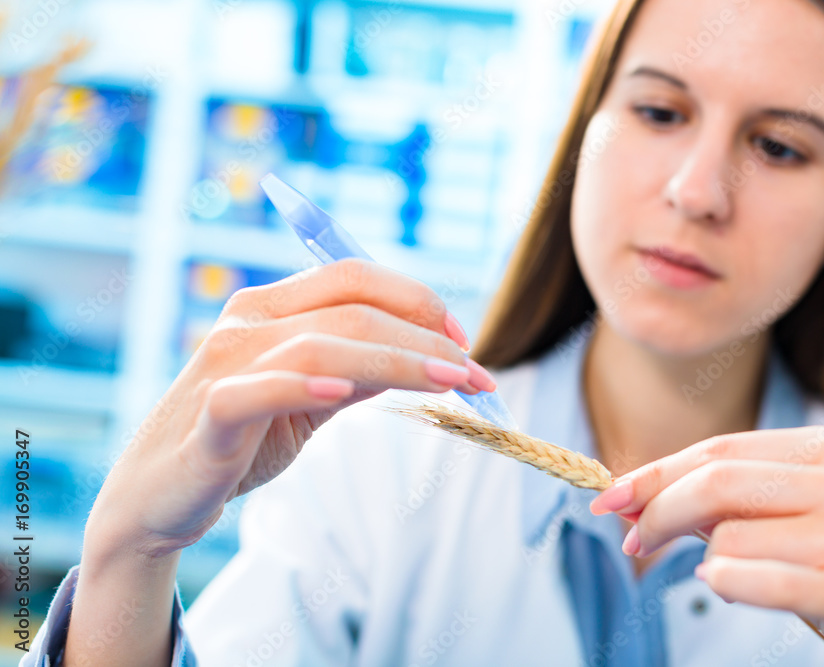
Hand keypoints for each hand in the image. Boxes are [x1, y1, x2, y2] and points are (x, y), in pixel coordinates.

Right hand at [86, 258, 494, 559]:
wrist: (160, 494)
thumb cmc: (240, 438)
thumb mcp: (310, 397)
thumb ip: (358, 371)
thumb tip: (424, 356)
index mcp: (270, 307)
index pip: (353, 277)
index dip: (416, 298)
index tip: (462, 339)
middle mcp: (247, 323)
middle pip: (351, 310)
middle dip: (424, 336)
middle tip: (475, 372)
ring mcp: (225, 364)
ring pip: (321, 345)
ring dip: (395, 361)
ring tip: (448, 381)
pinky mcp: (209, 416)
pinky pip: (254, 392)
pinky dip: (300, 386)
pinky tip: (342, 390)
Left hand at [589, 425, 823, 666]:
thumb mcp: (789, 518)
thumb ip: (722, 499)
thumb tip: (631, 496)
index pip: (721, 450)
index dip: (655, 473)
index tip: (609, 496)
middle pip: (717, 483)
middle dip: (659, 512)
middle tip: (635, 540)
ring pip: (728, 538)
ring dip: (712, 565)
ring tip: (744, 579)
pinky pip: (752, 580)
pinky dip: (724, 584)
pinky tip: (727, 585)